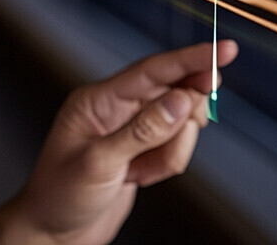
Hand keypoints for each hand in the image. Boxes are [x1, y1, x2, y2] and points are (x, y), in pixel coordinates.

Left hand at [0, 40, 238, 244]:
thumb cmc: (59, 195)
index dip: (189, 59)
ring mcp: (129, 131)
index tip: (223, 50)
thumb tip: (180, 100)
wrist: (53, 232)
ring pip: (178, 124)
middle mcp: (115, 110)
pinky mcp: (140, 153)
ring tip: (143, 171)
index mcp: (97, 100)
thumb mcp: (99, 163)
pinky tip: (141, 177)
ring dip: (174, 148)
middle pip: (169, 91)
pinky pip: (174, 149)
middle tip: (202, 116)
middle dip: (189, 105)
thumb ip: (141, 132)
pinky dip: (169, 163)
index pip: (151, 71)